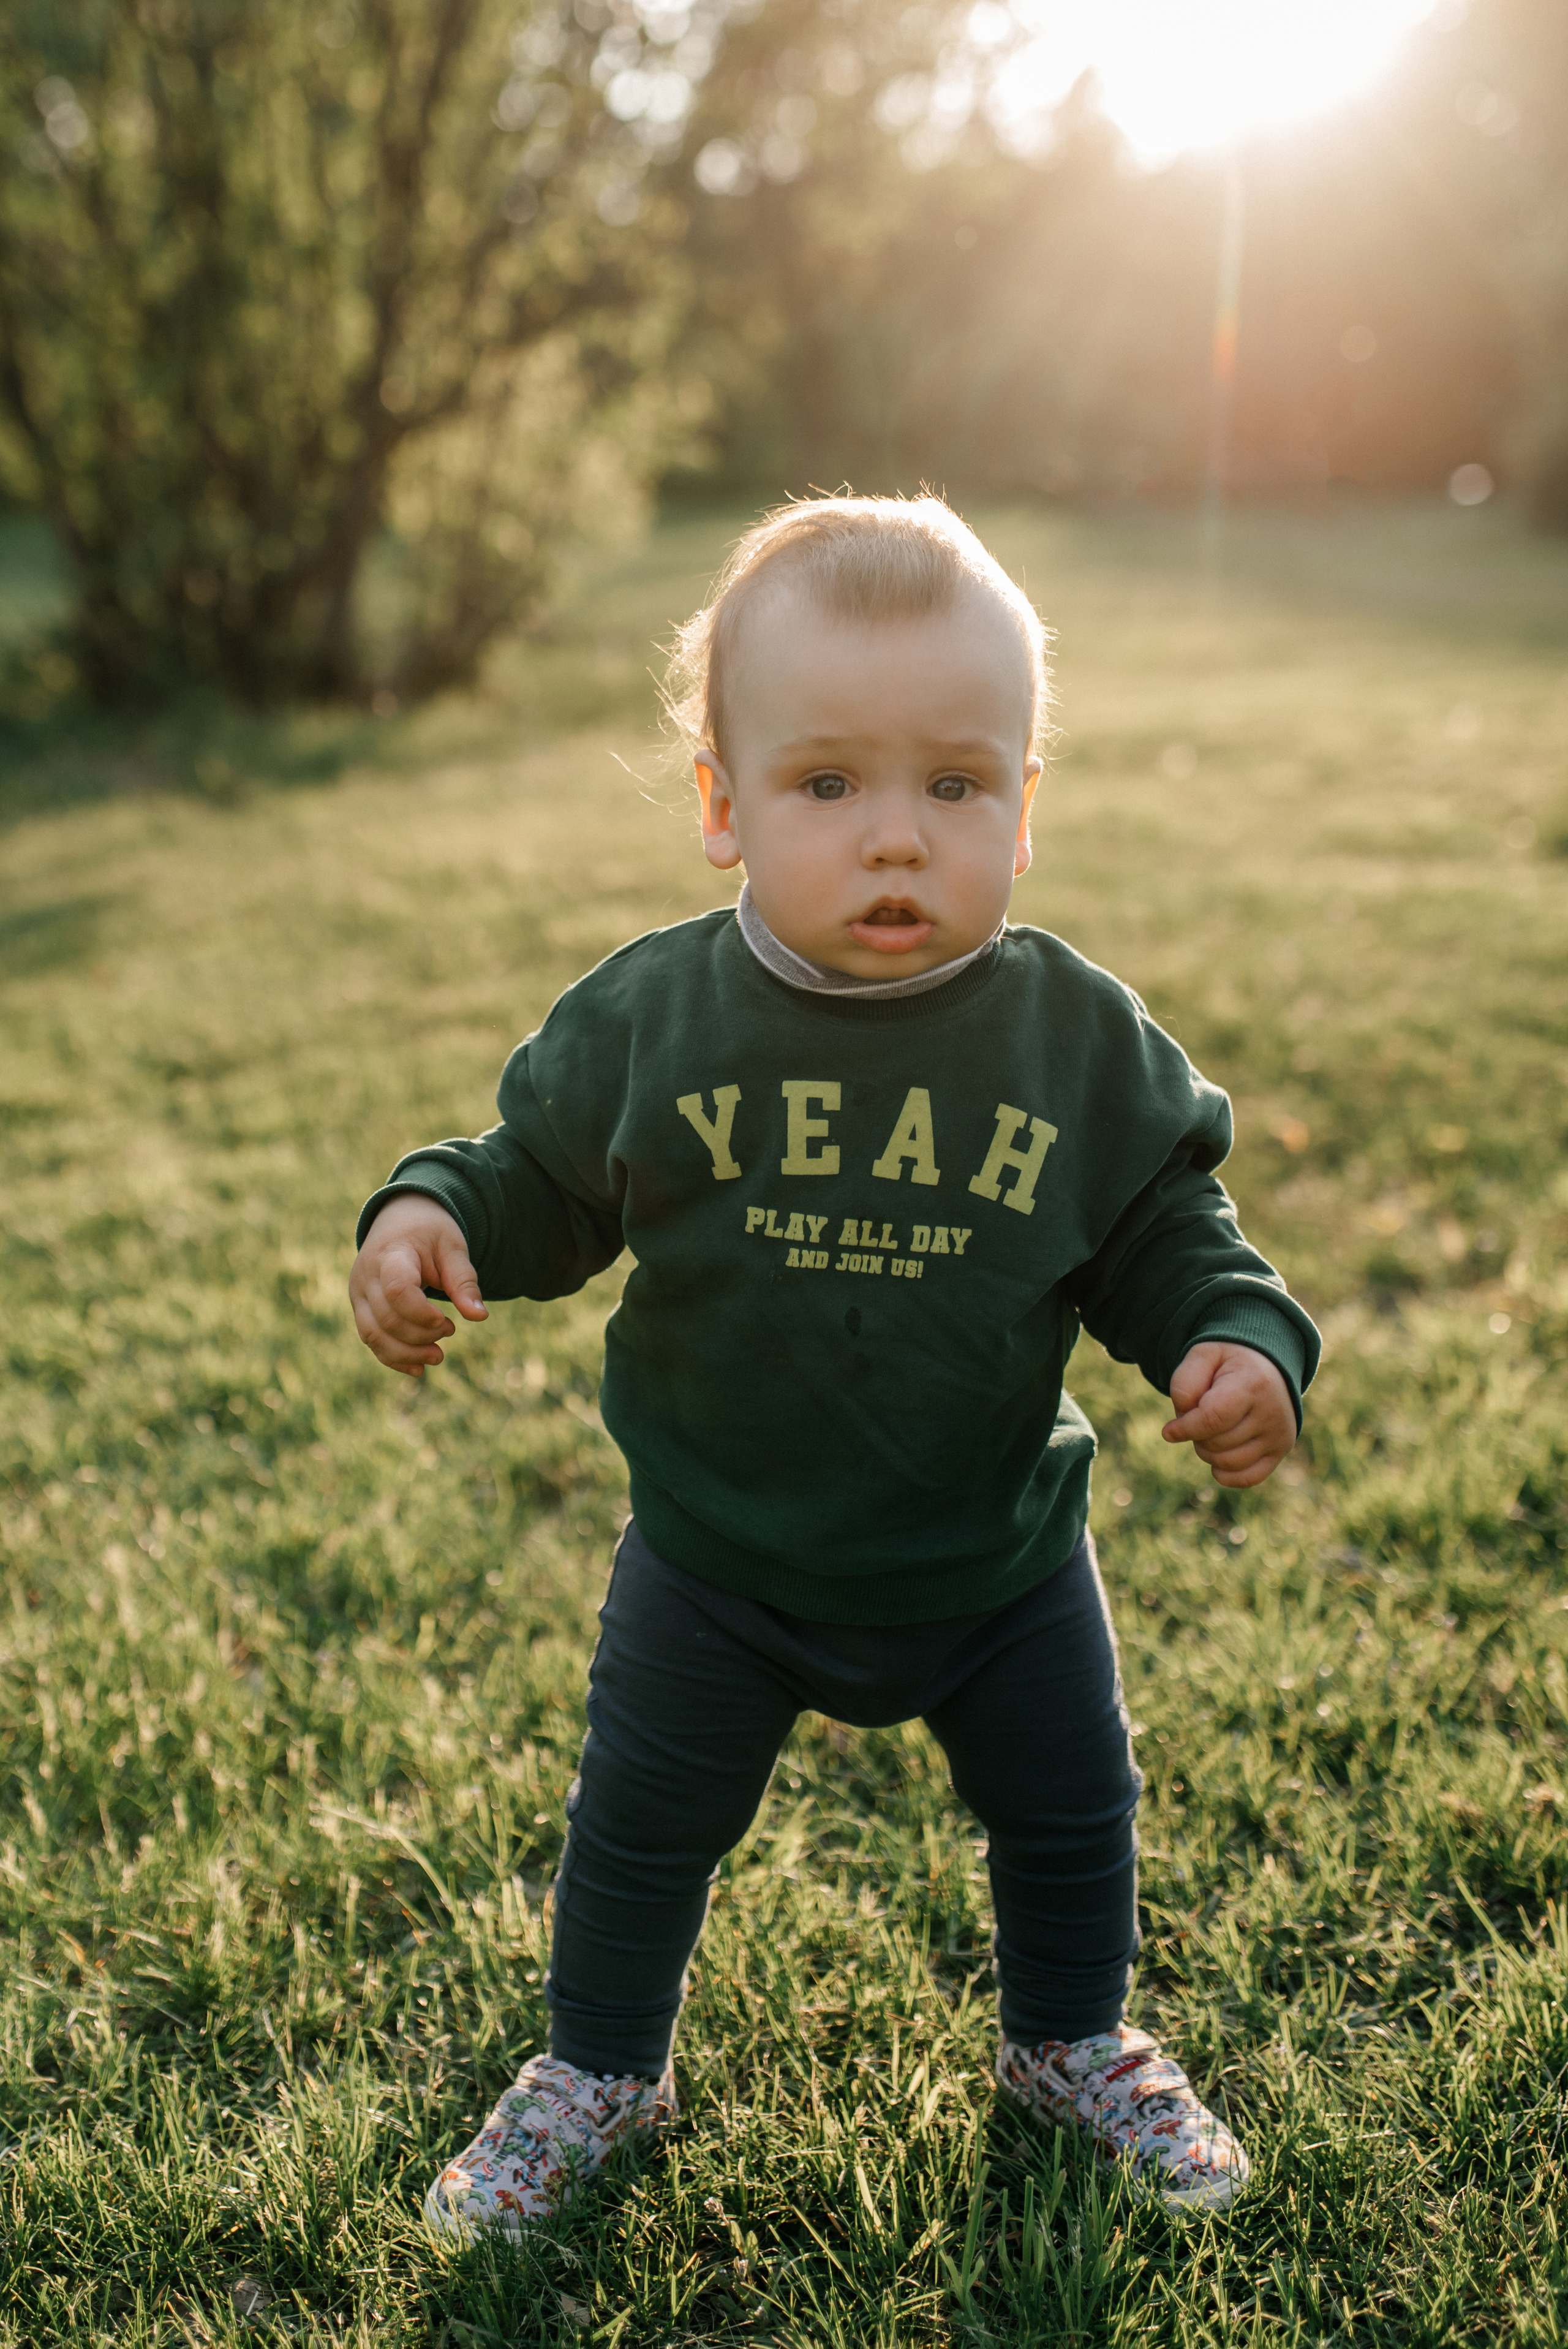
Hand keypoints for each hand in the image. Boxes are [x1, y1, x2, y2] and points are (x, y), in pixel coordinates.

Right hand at [349, 1193, 487, 1375]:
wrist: (399, 1219)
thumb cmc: (430, 1232)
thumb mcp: (452, 1247)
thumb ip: (464, 1281)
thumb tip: (479, 1317)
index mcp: (391, 1254)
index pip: (397, 1290)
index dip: (422, 1314)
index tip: (447, 1321)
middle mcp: (366, 1276)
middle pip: (387, 1319)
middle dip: (421, 1336)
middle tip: (451, 1331)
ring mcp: (358, 1294)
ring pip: (373, 1335)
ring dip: (406, 1354)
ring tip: (438, 1357)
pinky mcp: (360, 1308)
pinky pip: (370, 1340)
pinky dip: (393, 1357)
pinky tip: (418, 1368)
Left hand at [1161, 1342, 1294, 1488]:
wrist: (1265, 1366)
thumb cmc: (1228, 1363)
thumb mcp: (1203, 1356)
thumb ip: (1185, 1381)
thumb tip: (1182, 1421)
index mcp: (1254, 1384)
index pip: (1213, 1418)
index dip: (1186, 1428)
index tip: (1169, 1431)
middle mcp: (1272, 1413)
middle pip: (1217, 1443)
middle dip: (1196, 1435)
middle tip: (1199, 1417)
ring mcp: (1279, 1435)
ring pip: (1228, 1463)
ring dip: (1207, 1452)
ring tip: (1210, 1431)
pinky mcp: (1279, 1452)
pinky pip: (1246, 1478)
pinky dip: (1225, 1473)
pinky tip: (1218, 1456)